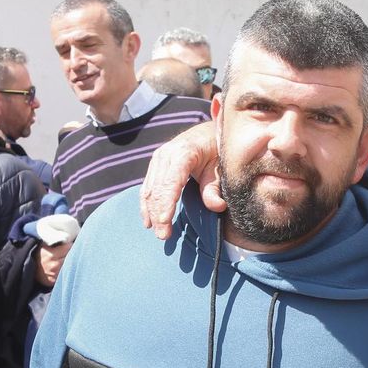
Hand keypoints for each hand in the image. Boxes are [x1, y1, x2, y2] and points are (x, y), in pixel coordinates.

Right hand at [139, 122, 221, 238]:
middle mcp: (166, 154)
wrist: (209, 132)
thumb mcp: (220, 168)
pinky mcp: (155, 164)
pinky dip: (146, 205)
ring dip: (151, 213)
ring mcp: (158, 158)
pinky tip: (148, 221)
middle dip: (158, 214)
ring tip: (159, 232)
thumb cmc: (217, 150)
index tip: (165, 222)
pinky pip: (147, 186)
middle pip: (157, 189)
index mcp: (184, 152)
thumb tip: (217, 206)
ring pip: (149, 189)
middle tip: (164, 236)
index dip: (166, 204)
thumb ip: (215, 187)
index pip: (171, 182)